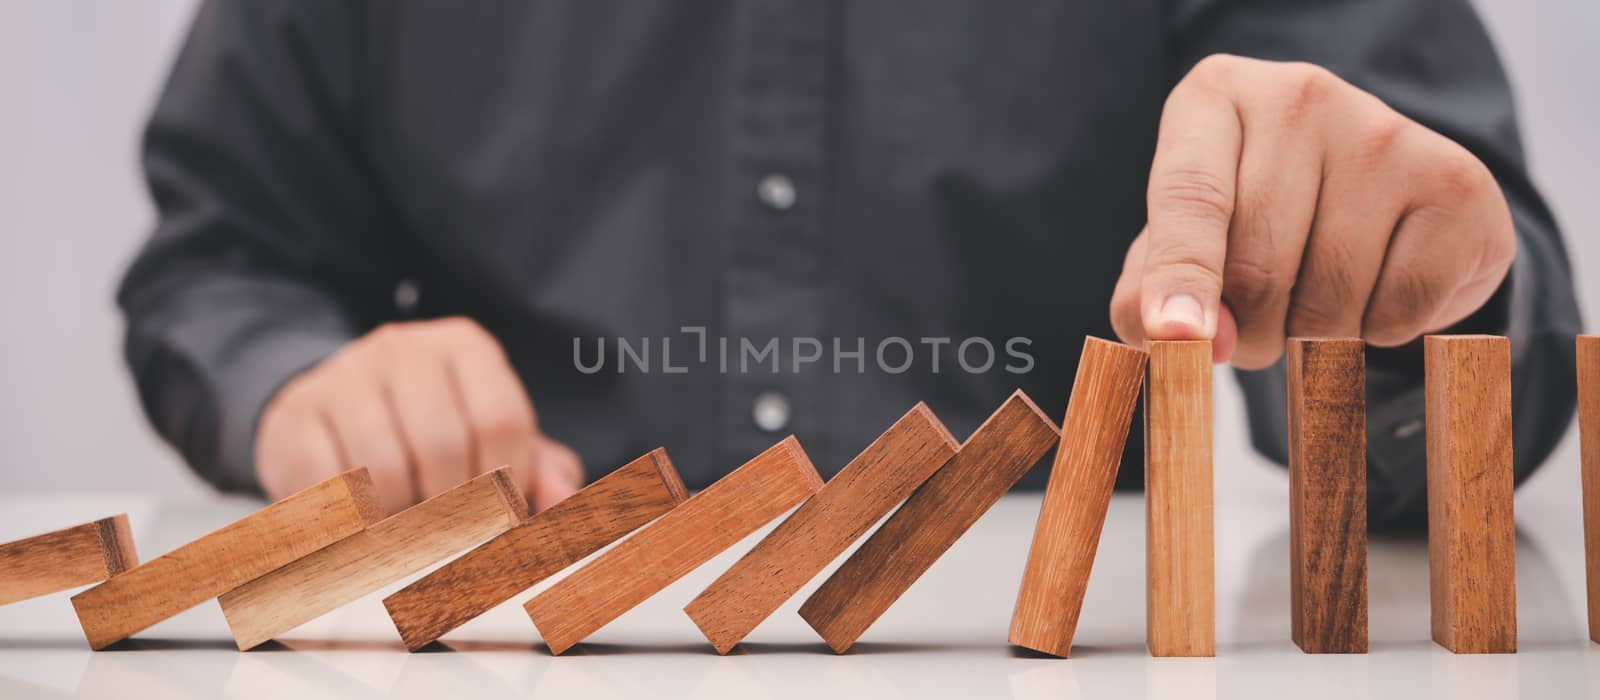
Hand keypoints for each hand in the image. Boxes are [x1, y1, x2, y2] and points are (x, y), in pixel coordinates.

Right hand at [254, 317, 583, 513]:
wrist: (332, 415)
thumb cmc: (429, 435)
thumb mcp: (492, 442)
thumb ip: (542, 470)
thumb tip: (562, 500)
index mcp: (465, 347)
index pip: (501, 419)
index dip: (505, 481)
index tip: (497, 514)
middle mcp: (404, 348)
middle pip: (445, 443)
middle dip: (453, 505)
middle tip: (449, 530)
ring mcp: (343, 376)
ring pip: (387, 467)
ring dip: (402, 517)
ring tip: (406, 524)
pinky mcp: (295, 416)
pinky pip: (331, 483)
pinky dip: (354, 520)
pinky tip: (364, 521)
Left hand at [1110, 55, 1514, 367]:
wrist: (1378, 196)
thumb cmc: (1253, 221)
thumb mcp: (1181, 243)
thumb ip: (1149, 294)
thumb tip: (1185, 339)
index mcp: (1215, 99)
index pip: (1190, 196)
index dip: (1180, 274)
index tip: (1174, 335)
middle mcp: (1300, 98)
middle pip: (1257, 266)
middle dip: (1247, 331)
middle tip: (1254, 326)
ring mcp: (1386, 134)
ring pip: (1328, 301)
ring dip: (1310, 340)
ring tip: (1315, 296)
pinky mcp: (1457, 186)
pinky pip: (1398, 313)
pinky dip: (1378, 332)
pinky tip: (1378, 284)